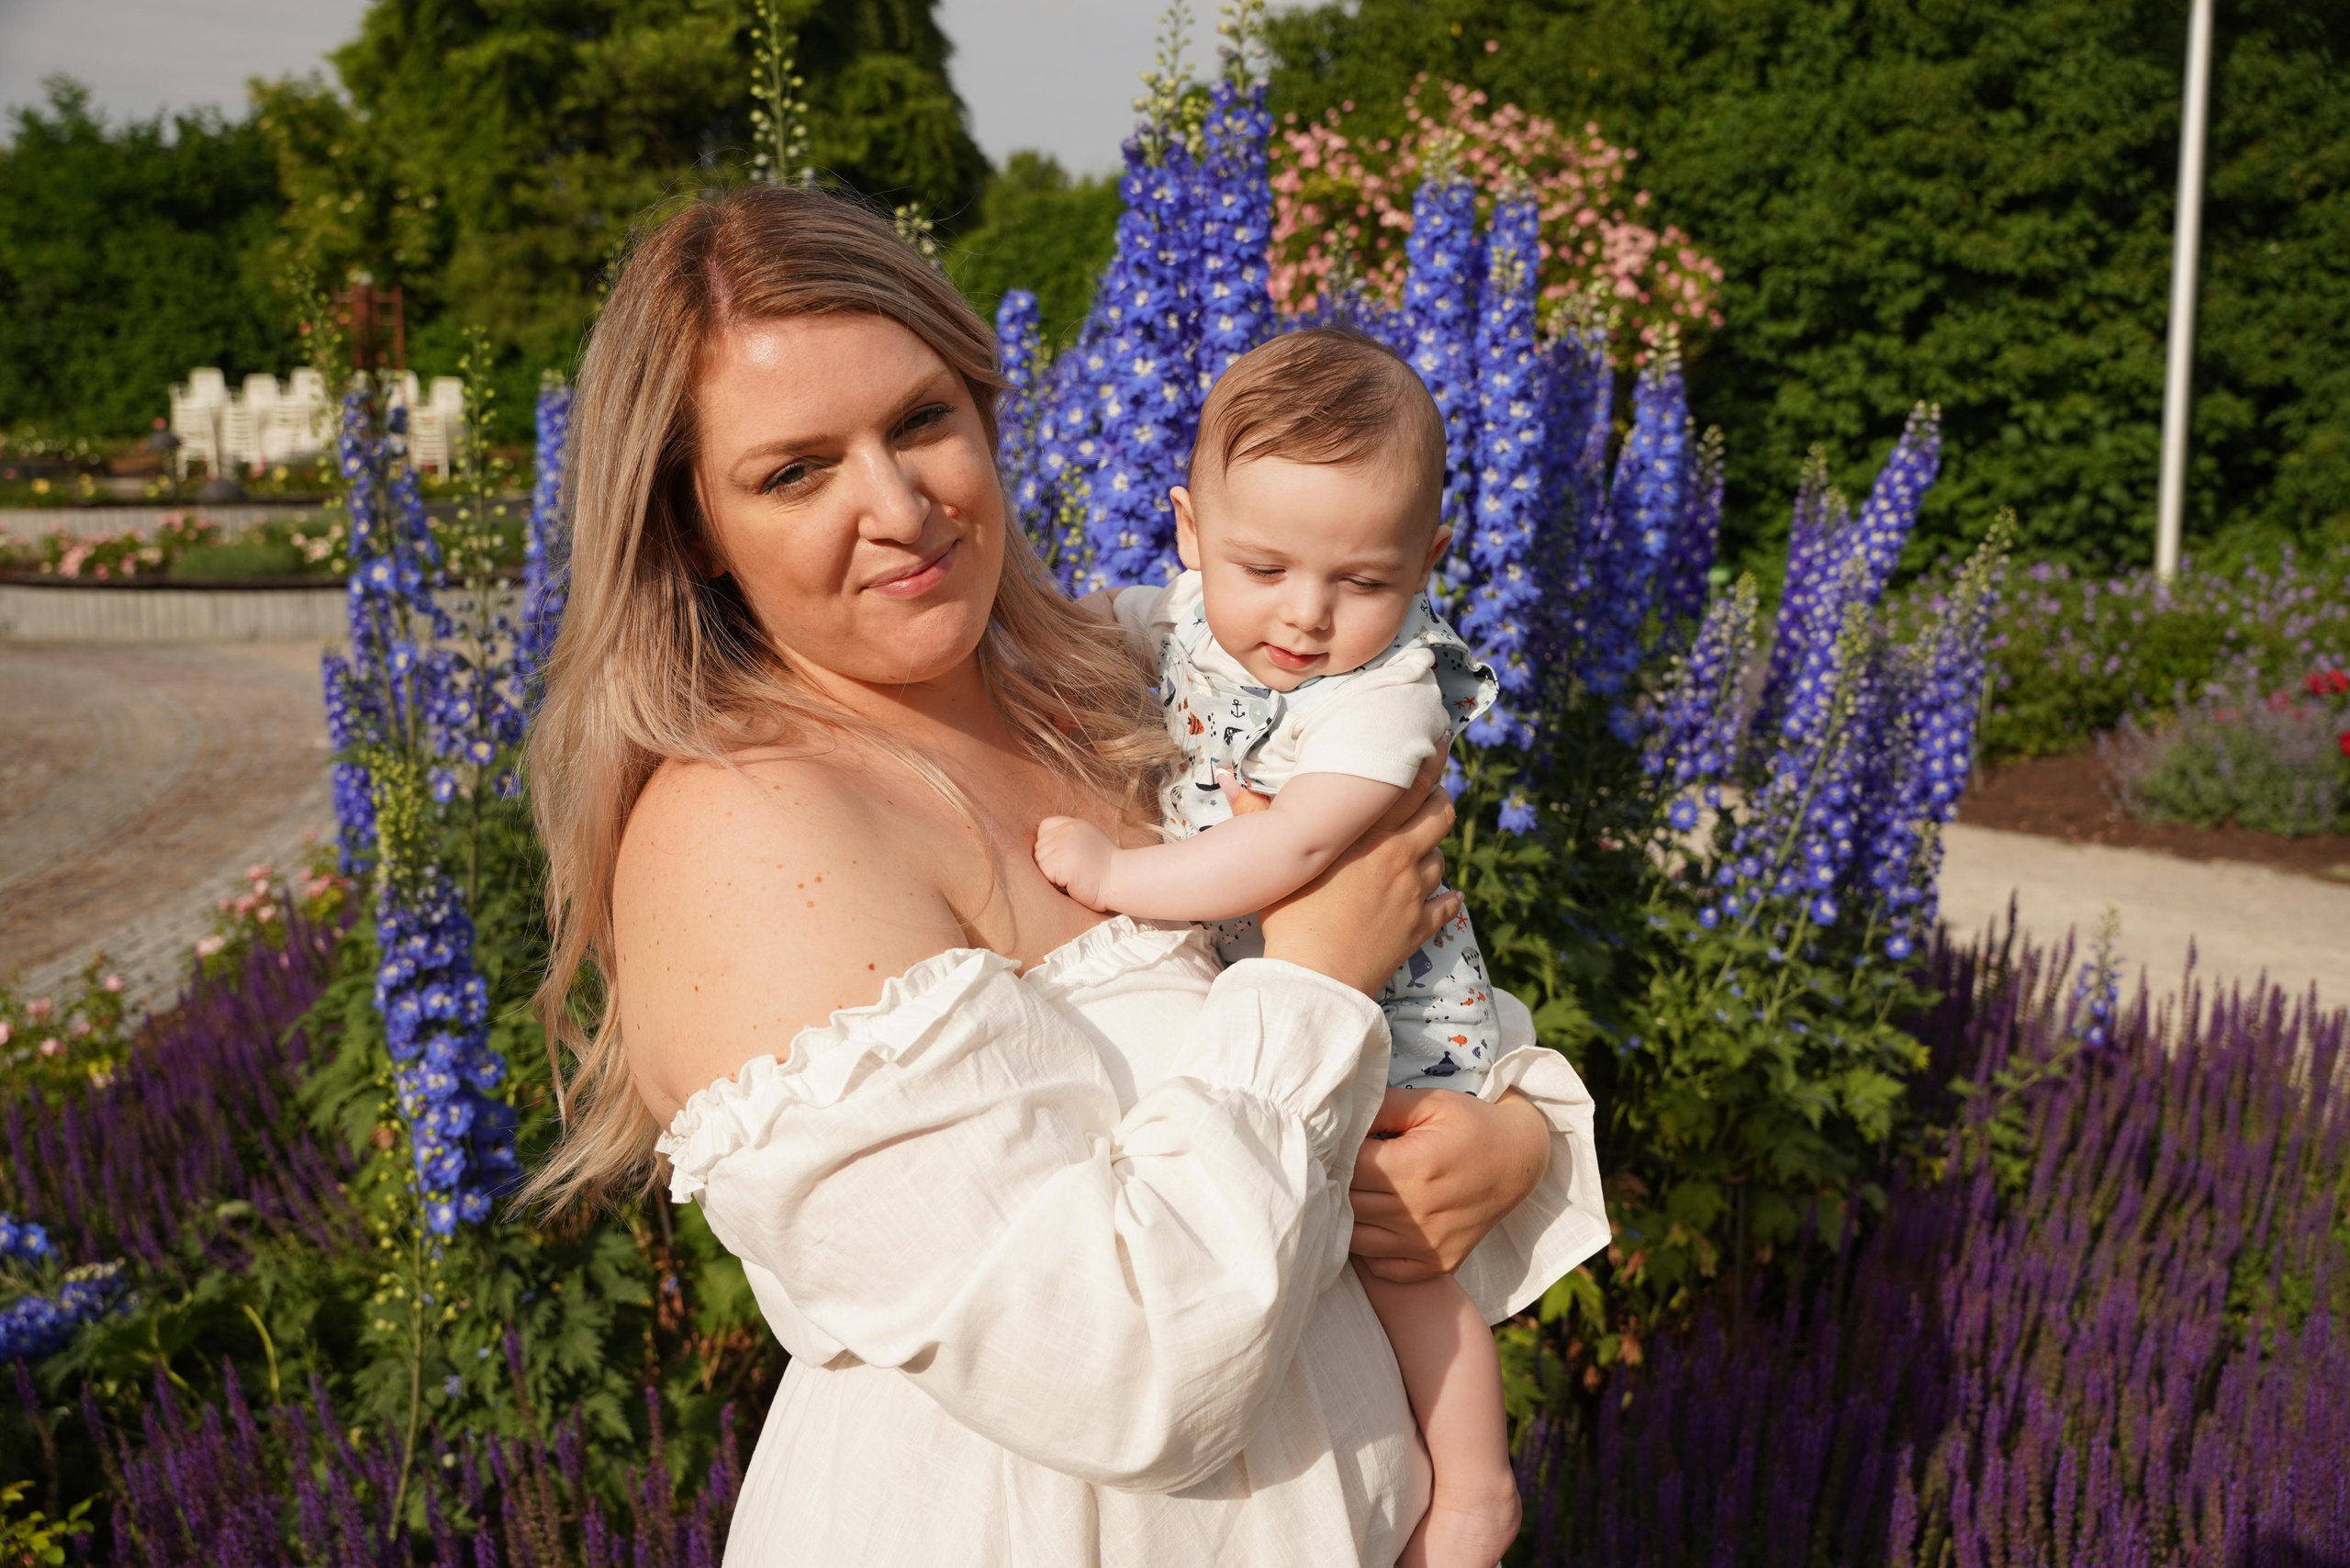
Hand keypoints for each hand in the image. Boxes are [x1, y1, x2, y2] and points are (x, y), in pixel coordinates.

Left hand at [1034, 815, 1117, 909]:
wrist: (1121, 881)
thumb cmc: (1107, 870)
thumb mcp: (1089, 842)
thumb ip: (1069, 839)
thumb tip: (1044, 847)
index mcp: (1074, 824)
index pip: (1045, 827)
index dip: (1048, 844)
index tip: (1065, 857)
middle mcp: (1066, 830)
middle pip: (1038, 848)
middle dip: (1050, 864)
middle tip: (1074, 872)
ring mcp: (1062, 844)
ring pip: (1038, 862)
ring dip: (1051, 875)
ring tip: (1073, 878)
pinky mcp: (1059, 861)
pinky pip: (1042, 874)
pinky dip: (1053, 883)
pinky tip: (1071, 884)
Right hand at [1251, 752, 1458, 995]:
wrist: (1315, 973)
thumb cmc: (1290, 916)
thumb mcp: (1276, 863)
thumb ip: (1255, 815)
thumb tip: (1229, 780)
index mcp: (1367, 834)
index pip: (1408, 785)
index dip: (1426, 762)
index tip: (1434, 746)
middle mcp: (1399, 855)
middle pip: (1440, 814)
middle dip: (1439, 801)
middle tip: (1430, 797)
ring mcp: (1414, 892)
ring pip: (1440, 858)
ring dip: (1432, 851)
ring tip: (1420, 850)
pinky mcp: (1420, 926)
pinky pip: (1447, 905)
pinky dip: (1448, 899)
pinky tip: (1447, 897)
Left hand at [1351, 1087, 1550, 1281]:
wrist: (1519, 1161)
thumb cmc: (1471, 1125)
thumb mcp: (1429, 1102)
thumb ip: (1380, 1106)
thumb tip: (1340, 1117)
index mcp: (1413, 1167)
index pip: (1347, 1169)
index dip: (1335, 1155)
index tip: (1336, 1145)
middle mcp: (1419, 1211)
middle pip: (1347, 1204)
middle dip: (1336, 1185)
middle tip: (1337, 1168)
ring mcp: (1428, 1244)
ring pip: (1356, 1241)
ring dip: (1346, 1219)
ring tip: (1352, 1196)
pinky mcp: (1438, 1264)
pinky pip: (1383, 1269)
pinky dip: (1369, 1251)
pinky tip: (1373, 1225)